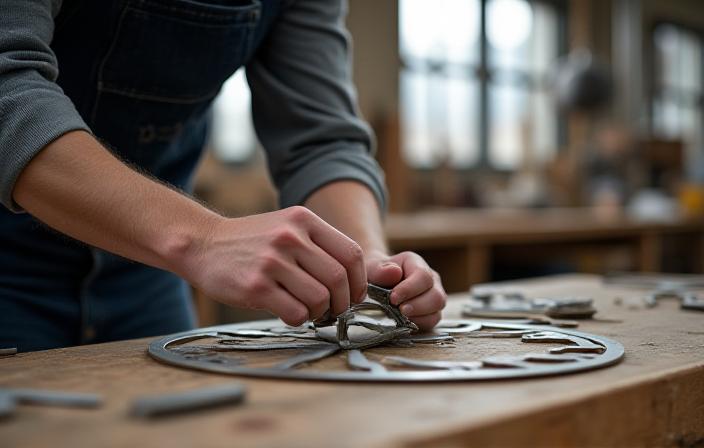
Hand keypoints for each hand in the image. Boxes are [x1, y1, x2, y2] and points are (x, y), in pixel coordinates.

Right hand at [183, 206, 366, 325]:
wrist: (202, 243)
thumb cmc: (251, 241)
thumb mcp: (287, 227)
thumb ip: (318, 245)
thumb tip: (353, 280)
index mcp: (304, 221)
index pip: (351, 254)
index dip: (358, 281)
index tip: (354, 295)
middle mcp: (290, 237)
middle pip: (338, 278)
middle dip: (343, 302)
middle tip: (334, 310)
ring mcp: (272, 261)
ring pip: (320, 298)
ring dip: (320, 312)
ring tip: (309, 311)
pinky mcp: (256, 286)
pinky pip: (296, 312)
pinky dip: (299, 319)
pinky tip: (290, 313)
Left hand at [366, 250, 445, 330]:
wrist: (375, 284)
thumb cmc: (376, 275)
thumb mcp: (372, 269)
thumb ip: (379, 270)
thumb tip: (394, 272)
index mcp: (416, 264)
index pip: (423, 276)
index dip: (410, 289)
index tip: (393, 298)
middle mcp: (430, 279)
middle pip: (436, 296)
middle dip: (417, 306)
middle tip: (399, 310)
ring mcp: (433, 296)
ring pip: (437, 309)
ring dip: (419, 316)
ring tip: (401, 316)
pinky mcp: (431, 312)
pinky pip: (432, 321)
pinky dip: (419, 323)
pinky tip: (404, 322)